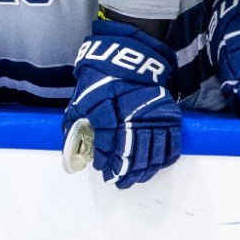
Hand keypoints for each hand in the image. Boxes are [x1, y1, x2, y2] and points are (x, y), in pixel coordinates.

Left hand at [62, 19, 181, 188]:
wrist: (130, 57)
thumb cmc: (102, 76)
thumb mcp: (82, 95)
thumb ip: (75, 120)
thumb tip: (68, 142)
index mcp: (110, 117)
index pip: (108, 149)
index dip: (105, 163)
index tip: (103, 170)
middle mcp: (133, 122)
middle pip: (131, 156)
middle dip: (124, 173)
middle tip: (119, 182)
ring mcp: (153, 120)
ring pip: (151, 155)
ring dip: (144, 170)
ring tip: (136, 178)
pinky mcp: (169, 115)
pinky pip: (171, 143)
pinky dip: (165, 158)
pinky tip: (158, 165)